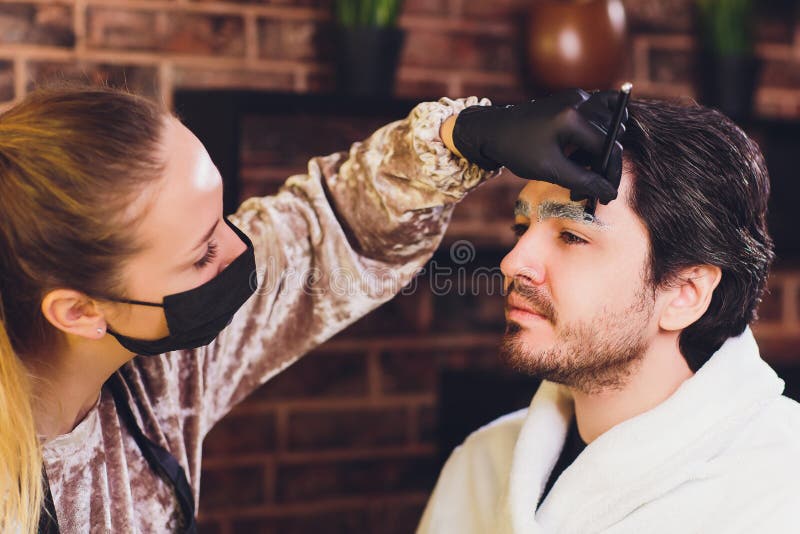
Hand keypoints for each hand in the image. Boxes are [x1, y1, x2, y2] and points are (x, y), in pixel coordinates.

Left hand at [452, 89, 626, 203]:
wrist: (494, 130)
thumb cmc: (517, 150)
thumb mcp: (550, 169)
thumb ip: (583, 180)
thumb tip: (610, 193)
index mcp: (572, 117)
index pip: (609, 147)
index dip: (610, 174)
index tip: (605, 196)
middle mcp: (579, 101)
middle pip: (613, 135)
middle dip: (603, 164)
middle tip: (583, 186)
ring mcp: (578, 96)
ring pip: (609, 124)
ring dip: (599, 149)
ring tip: (577, 166)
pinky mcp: (574, 98)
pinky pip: (600, 113)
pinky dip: (597, 132)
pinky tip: (579, 151)